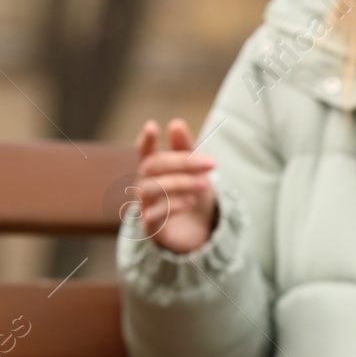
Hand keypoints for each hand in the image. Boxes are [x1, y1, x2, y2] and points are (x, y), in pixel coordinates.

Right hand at [133, 118, 217, 254]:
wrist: (200, 232)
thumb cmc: (193, 195)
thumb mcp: (195, 170)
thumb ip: (185, 148)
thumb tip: (175, 123)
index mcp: (155, 170)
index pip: (145, 151)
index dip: (146, 140)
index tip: (152, 126)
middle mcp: (145, 185)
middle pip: (151, 166)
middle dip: (181, 161)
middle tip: (210, 163)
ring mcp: (146, 206)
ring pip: (151, 188)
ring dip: (180, 182)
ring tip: (205, 183)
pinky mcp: (151, 228)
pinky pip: (152, 214)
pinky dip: (173, 205)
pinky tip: (191, 201)